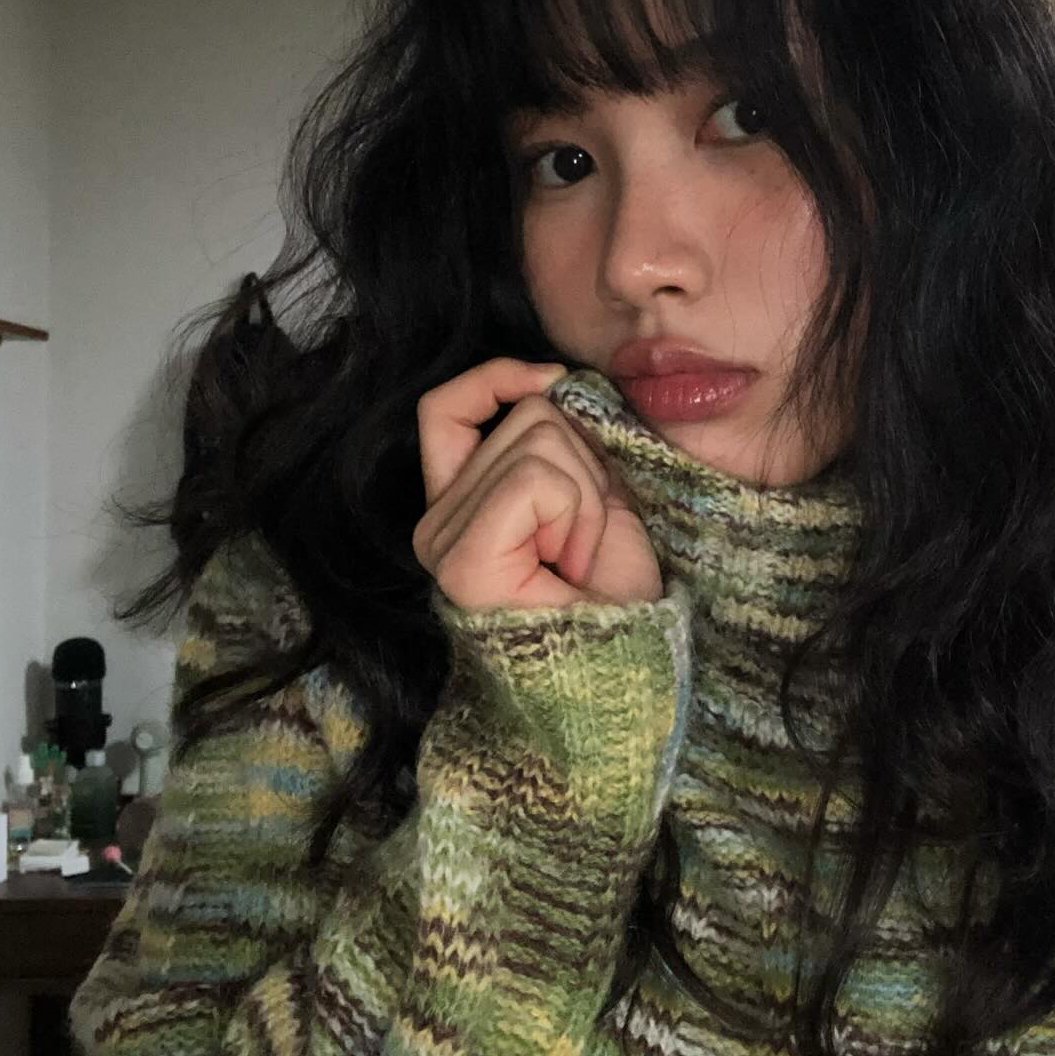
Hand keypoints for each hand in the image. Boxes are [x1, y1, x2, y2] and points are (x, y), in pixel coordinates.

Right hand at [411, 357, 662, 611]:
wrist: (620, 678)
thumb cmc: (612, 600)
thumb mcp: (595, 501)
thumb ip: (563, 444)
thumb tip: (557, 384)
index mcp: (456, 507)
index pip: (445, 408)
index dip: (498, 377)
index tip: (555, 378)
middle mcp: (434, 523)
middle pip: (525, 417)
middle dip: (585, 465)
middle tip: (587, 541)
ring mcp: (441, 541)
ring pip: (538, 438)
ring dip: (588, 494)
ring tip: (581, 557)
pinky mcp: (461, 558)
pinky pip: (533, 478)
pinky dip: (577, 511)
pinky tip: (573, 562)